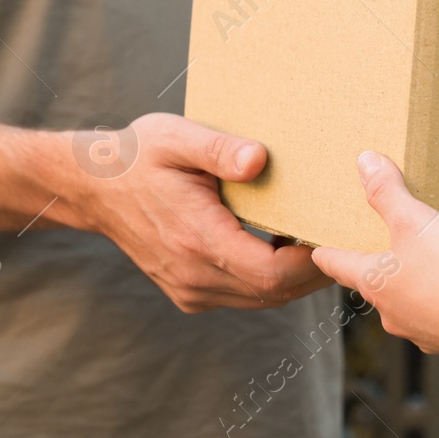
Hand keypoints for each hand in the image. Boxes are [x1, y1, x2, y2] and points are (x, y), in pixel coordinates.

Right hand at [51, 112, 331, 312]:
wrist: (93, 186)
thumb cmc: (139, 155)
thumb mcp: (177, 138)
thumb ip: (220, 150)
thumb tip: (260, 159)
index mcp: (196, 239)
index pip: (271, 272)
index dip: (311, 263)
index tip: (336, 235)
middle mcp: (193, 274)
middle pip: (273, 293)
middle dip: (313, 272)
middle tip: (345, 240)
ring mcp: (189, 289)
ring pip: (260, 299)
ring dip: (294, 278)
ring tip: (322, 243)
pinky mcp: (188, 291)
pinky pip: (242, 295)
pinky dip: (269, 280)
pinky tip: (284, 249)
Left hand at [311, 151, 438, 355]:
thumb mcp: (416, 221)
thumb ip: (387, 192)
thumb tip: (364, 162)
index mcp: (373, 282)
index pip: (336, 264)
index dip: (326, 252)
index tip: (317, 248)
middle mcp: (389, 312)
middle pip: (372, 282)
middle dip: (376, 262)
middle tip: (380, 241)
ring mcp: (418, 329)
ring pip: (404, 299)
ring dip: (410, 280)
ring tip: (425, 258)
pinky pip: (434, 312)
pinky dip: (438, 296)